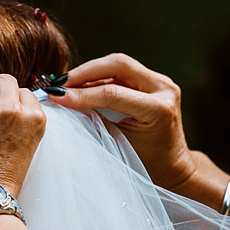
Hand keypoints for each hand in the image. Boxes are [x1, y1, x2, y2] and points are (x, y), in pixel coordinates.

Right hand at [49, 53, 200, 191]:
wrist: (173, 166)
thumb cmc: (147, 162)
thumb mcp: (118, 143)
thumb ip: (95, 119)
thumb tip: (64, 100)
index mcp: (159, 109)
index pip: (112, 93)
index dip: (81, 94)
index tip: (56, 96)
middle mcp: (165, 90)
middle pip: (118, 64)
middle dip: (85, 71)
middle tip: (60, 83)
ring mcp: (162, 82)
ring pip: (120, 64)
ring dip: (91, 72)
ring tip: (67, 84)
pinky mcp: (156, 81)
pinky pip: (124, 71)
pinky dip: (100, 76)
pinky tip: (82, 85)